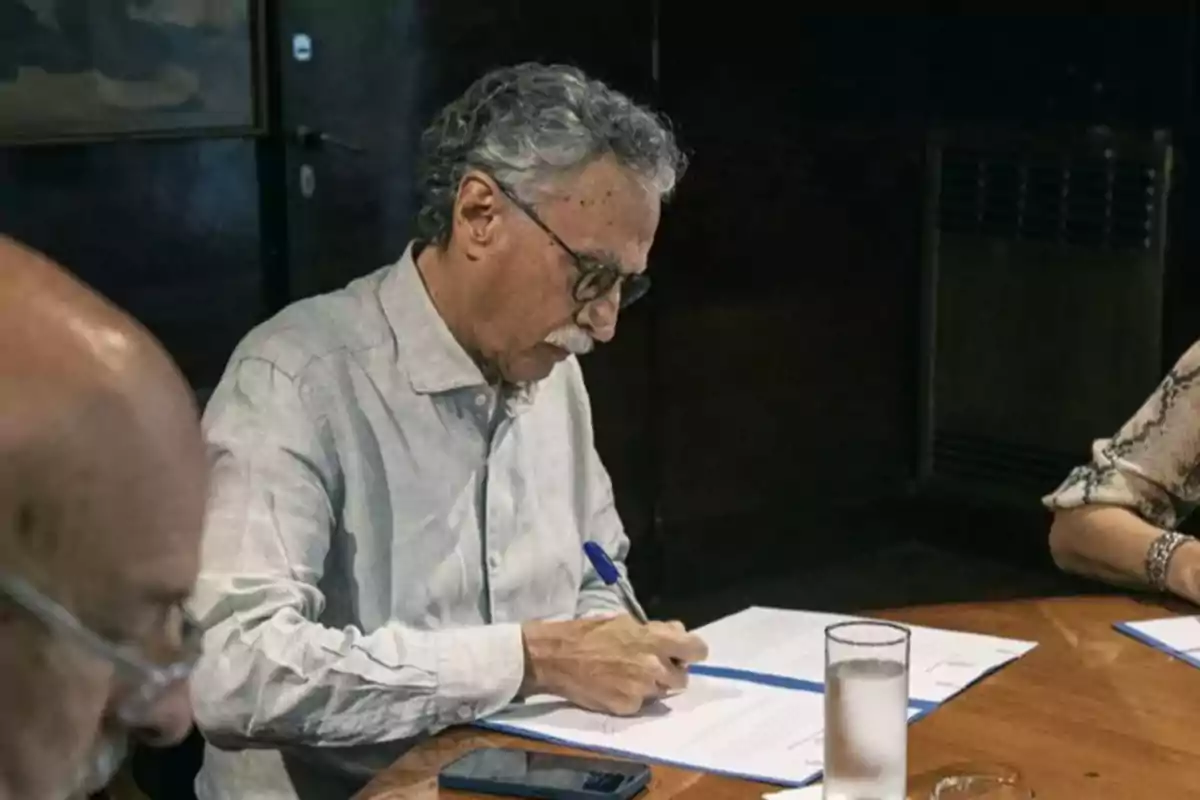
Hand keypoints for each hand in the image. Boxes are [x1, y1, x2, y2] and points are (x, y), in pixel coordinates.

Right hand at [520, 615, 708, 715]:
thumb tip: (677, 633)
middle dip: (669, 672)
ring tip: (627, 676)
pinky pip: (640, 705)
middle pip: (681, 678)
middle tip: (649, 666)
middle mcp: (654, 667)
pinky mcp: (627, 707)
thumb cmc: (589, 633)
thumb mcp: (624, 621)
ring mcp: (642, 690)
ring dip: (651, 686)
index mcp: (655, 640)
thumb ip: (655, 630)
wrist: (557, 657)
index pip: (698, 650)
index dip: (691, 652)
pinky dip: (631, 698)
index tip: (682, 654)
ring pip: (661, 693)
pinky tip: (613, 687)